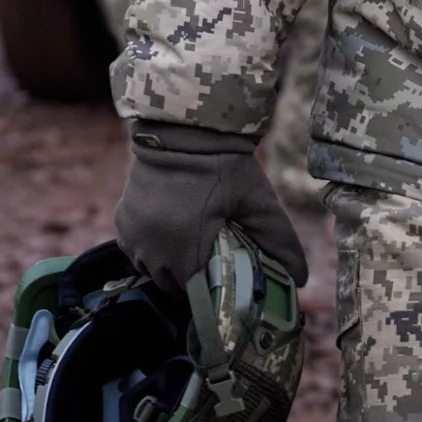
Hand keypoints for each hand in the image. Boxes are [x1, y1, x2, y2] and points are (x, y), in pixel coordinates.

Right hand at [113, 121, 309, 293]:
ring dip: (168, 267)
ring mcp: (132, 235)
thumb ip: (279, 240)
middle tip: (210, 261)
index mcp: (184, 247)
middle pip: (171, 285)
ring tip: (189, 246)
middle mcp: (152, 248)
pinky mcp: (121, 221)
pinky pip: (134, 251)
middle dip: (190, 280)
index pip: (194, 294)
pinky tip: (168, 233)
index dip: (211, 292)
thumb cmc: (223, 164)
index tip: (224, 282)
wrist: (182, 127)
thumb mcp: (256, 200)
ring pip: (150, 271)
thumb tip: (299, 279)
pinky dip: (150, 249)